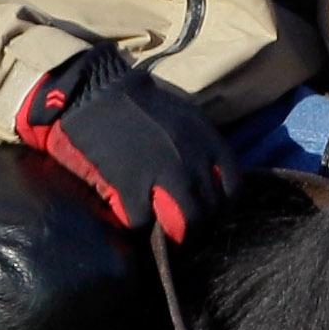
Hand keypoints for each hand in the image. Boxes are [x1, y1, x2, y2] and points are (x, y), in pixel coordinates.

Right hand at [17, 44, 235, 241]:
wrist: (96, 93)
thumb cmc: (137, 104)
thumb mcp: (185, 118)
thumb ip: (199, 148)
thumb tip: (206, 178)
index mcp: (208, 142)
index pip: (232, 189)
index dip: (219, 206)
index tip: (205, 211)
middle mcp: (192, 161)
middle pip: (207, 212)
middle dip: (195, 227)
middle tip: (180, 232)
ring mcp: (163, 176)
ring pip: (182, 224)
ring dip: (172, 235)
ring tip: (160, 236)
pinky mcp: (131, 187)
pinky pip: (142, 222)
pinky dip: (136, 225)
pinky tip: (130, 217)